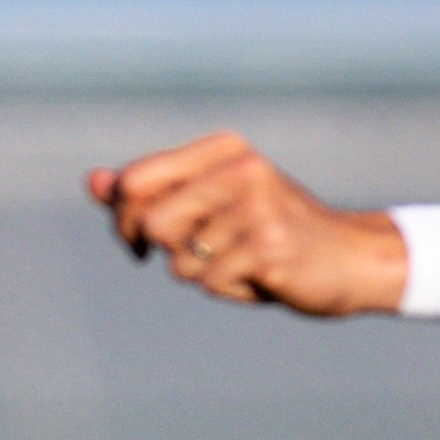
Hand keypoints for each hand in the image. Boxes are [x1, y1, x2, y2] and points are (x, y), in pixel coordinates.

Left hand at [87, 134, 410, 317]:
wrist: (346, 258)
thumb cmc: (265, 232)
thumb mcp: (207, 205)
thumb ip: (149, 193)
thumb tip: (93, 181)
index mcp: (221, 150)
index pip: (132, 182)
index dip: (124, 220)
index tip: (142, 239)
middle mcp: (240, 168)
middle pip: (150, 223)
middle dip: (163, 250)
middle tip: (199, 253)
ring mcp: (257, 205)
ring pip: (179, 260)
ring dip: (201, 274)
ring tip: (240, 260)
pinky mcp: (270, 244)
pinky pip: (209, 281)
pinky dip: (227, 288)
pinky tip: (260, 275)